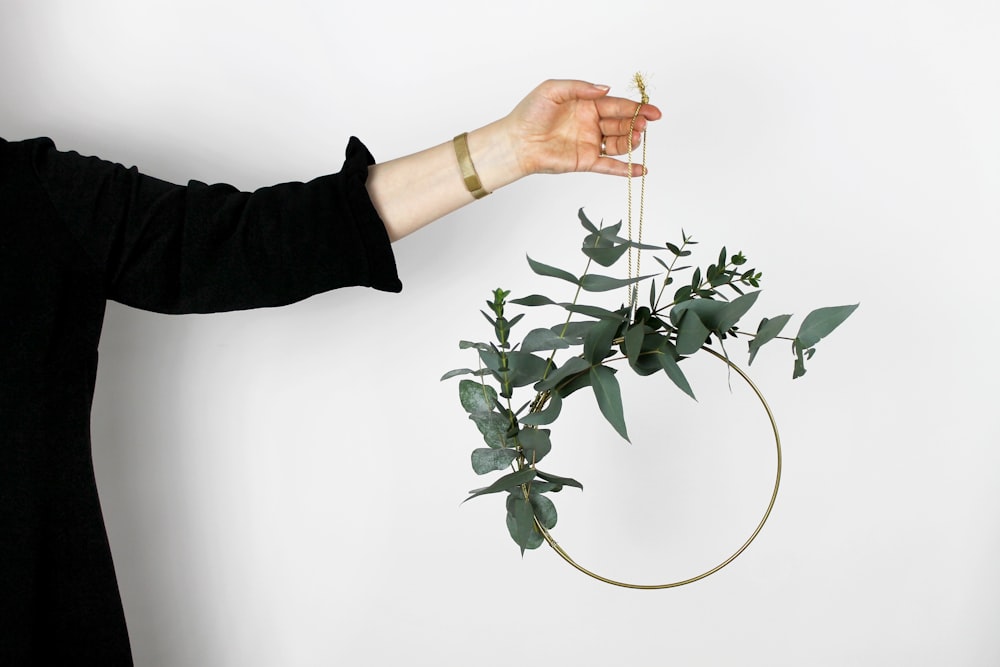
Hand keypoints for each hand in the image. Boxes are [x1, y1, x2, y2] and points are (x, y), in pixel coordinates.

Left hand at [502, 79, 662, 177]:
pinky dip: (625, 170)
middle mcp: (592, 124)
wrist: (516, 141)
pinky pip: (610, 166)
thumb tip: (606, 89)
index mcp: (587, 104)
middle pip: (622, 123)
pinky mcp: (585, 161)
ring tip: (635, 138)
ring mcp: (590, 143)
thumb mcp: (553, 89)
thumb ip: (580, 88)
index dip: (636, 108)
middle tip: (642, 125)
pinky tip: (641, 170)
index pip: (617, 105)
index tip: (653, 111)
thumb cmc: (529, 113)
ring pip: (619, 143)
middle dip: (635, 124)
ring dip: (631, 142)